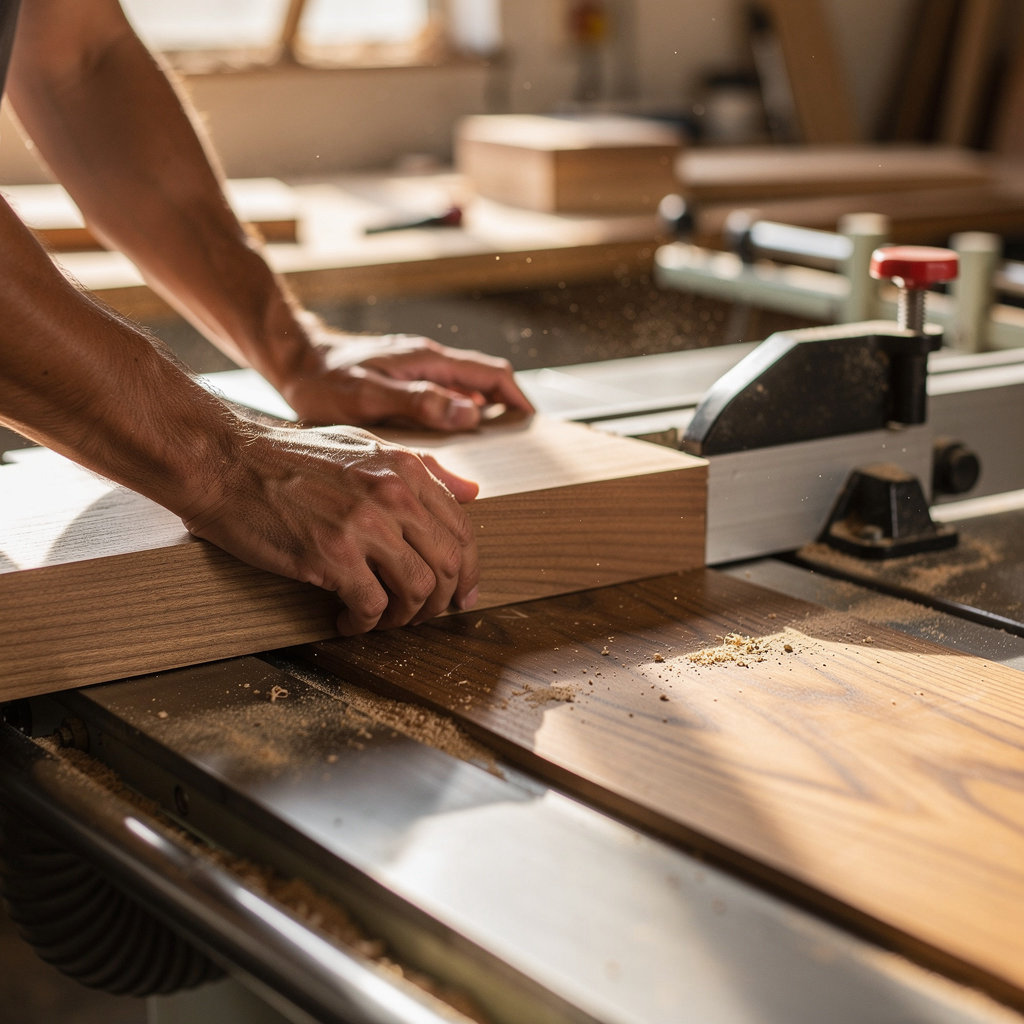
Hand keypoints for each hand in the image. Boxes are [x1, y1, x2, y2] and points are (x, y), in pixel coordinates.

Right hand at [182, 422, 479, 634]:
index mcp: (406, 470)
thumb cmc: (290, 457)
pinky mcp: (331, 554)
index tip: (459, 596)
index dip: (468, 573)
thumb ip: (422, 468)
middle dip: (441, 602)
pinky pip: (372, 606)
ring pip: (418, 591)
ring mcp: (363, 525)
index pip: (463, 531)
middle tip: (422, 617)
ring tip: (382, 620)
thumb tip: (473, 492)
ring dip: (404, 617)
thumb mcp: (364, 446)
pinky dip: (365, 624)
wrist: (225, 462)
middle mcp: (393, 494)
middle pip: (449, 566)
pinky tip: (347, 621)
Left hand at [277, 327, 533, 429]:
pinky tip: (451, 442)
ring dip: (484, 414)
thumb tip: (470, 411)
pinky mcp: (405, 381)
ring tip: (490, 451)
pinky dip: (459, 415)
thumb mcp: (368, 395)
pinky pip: (445, 396)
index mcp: (428, 361)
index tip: (532, 426)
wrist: (293, 361)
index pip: (492, 373)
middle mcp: (429, 362)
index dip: (518, 399)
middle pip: (486, 380)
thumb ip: (419, 401)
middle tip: (517, 446)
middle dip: (507, 408)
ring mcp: (418, 370)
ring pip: (467, 389)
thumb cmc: (323, 380)